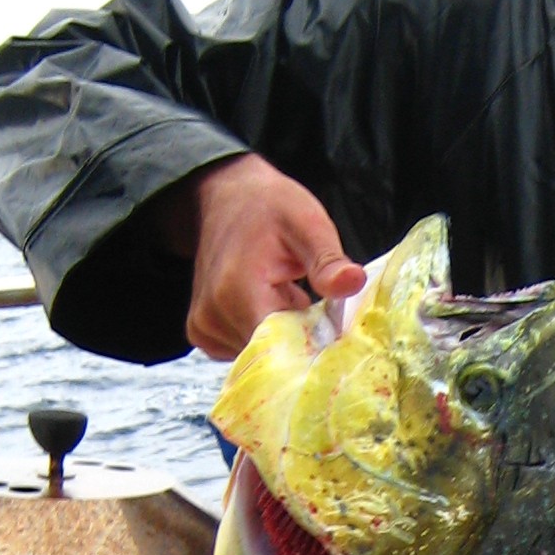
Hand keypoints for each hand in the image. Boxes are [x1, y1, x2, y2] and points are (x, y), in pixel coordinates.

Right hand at [165, 154, 362, 359]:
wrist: (226, 198)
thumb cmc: (270, 208)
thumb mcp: (308, 224)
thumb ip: (328, 260)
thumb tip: (353, 283)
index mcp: (238, 291)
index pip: (280, 349)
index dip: (312, 347)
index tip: (332, 331)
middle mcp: (212, 315)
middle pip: (272, 355)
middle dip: (300, 339)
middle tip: (309, 301)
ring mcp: (203, 327)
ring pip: (259, 355)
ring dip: (282, 336)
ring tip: (285, 295)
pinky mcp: (201, 332)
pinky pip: (242, 350)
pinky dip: (262, 334)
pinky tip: (267, 303)